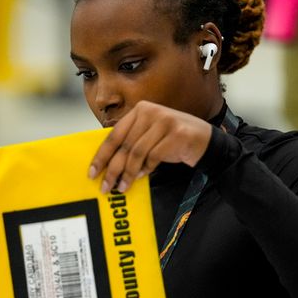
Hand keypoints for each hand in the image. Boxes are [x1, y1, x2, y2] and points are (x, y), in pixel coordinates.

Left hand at [88, 101, 212, 192]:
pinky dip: (147, 169)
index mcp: (140, 110)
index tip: (92, 172)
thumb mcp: (150, 135)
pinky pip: (154, 156)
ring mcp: (164, 121)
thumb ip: (132, 143)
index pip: (114, 134)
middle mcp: (151, 112)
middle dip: (113, 169)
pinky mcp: (176, 133)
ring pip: (137, 153)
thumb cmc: (172, 140)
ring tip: (123, 187)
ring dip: (129, 174)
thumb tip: (107, 165)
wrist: (204, 140)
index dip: (102, 155)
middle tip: (106, 186)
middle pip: (124, 146)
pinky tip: (144, 175)